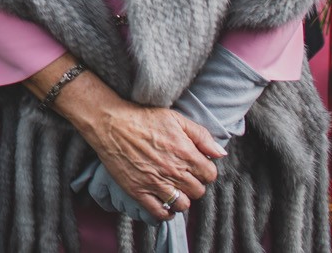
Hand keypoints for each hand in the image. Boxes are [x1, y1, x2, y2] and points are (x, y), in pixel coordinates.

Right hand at [86, 100, 223, 219]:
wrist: (111, 123)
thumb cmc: (143, 118)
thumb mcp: (176, 119)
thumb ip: (202, 136)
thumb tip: (220, 153)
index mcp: (186, 154)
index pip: (210, 175)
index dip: (204, 170)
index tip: (196, 166)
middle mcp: (173, 171)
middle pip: (198, 191)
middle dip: (194, 184)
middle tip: (184, 176)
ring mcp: (156, 183)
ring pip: (182, 204)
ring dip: (182, 198)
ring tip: (175, 189)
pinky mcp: (139, 191)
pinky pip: (159, 212)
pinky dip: (166, 213)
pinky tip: (165, 204)